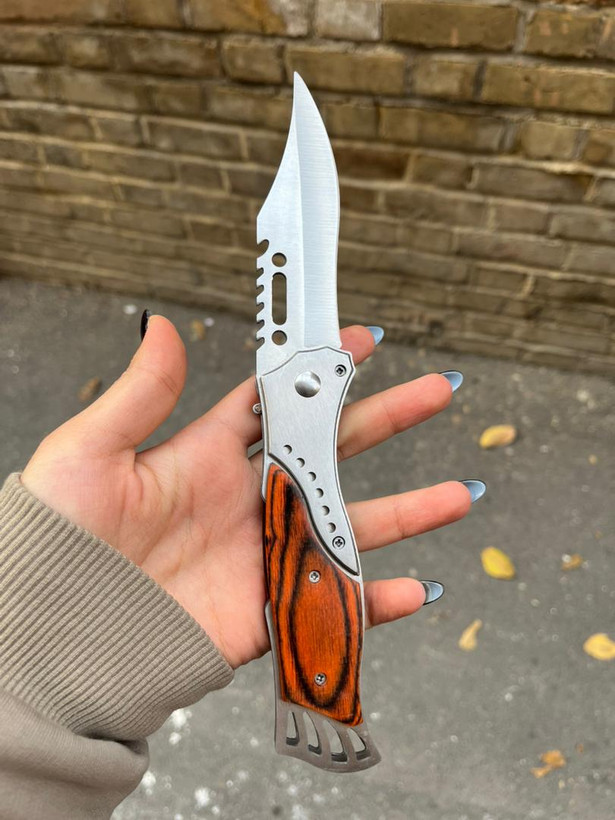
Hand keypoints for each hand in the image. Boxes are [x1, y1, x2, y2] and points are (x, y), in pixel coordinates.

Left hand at [21, 317, 470, 668]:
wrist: (55, 637)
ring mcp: (261, 555)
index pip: (279, 402)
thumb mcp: (91, 453)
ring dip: (406, 513)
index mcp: (207, 455)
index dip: (321, 371)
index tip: (363, 342)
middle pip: (331, 452)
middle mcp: (244, 500)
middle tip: (434, 393)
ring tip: (457, 496)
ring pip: (349, 527)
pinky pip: (332, 603)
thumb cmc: (58, 541)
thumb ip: (140, 395)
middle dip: (386, 421)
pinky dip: (375, 603)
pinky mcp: (265, 612)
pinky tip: (416, 589)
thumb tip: (159, 324)